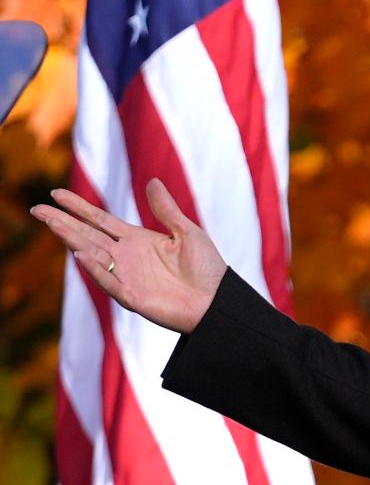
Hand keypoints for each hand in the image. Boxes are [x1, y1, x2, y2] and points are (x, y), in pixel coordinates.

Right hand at [30, 178, 228, 333]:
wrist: (218, 302)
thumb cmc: (207, 269)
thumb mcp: (187, 233)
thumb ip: (166, 210)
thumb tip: (152, 181)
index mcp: (137, 241)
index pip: (100, 220)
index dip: (79, 207)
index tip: (56, 194)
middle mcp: (126, 257)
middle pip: (87, 235)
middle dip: (62, 222)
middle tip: (37, 208)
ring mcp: (127, 277)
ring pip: (92, 254)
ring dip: (71, 239)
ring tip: (51, 222)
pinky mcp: (132, 297)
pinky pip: (109, 280)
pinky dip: (95, 268)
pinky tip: (81, 253)